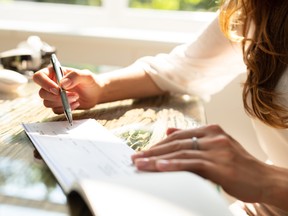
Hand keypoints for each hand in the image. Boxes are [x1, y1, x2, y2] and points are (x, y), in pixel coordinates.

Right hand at [33, 66, 101, 113]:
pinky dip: (65, 109)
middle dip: (57, 97)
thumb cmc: (90, 81)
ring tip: (76, 98)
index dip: (45, 84)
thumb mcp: (86, 75)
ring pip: (47, 103)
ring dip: (62, 103)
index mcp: (54, 73)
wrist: (96, 93)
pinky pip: (55, 110)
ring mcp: (54, 96)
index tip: (58, 90)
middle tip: (74, 95)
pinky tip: (76, 104)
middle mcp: (51, 84)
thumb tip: (62, 84)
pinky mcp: (58, 105)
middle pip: (42, 93)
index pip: (39, 76)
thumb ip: (75, 76)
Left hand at [132, 124, 270, 202]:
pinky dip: (174, 164)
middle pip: (175, 143)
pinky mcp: (220, 164)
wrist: (264, 178)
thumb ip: (193, 138)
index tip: (143, 152)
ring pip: (180, 152)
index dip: (158, 144)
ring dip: (157, 159)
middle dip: (153, 151)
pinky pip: (192, 164)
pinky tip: (159, 166)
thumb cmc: (238, 165)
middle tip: (135, 158)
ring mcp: (217, 149)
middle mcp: (213, 136)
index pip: (178, 135)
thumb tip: (168, 131)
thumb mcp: (216, 146)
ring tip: (140, 164)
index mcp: (211, 130)